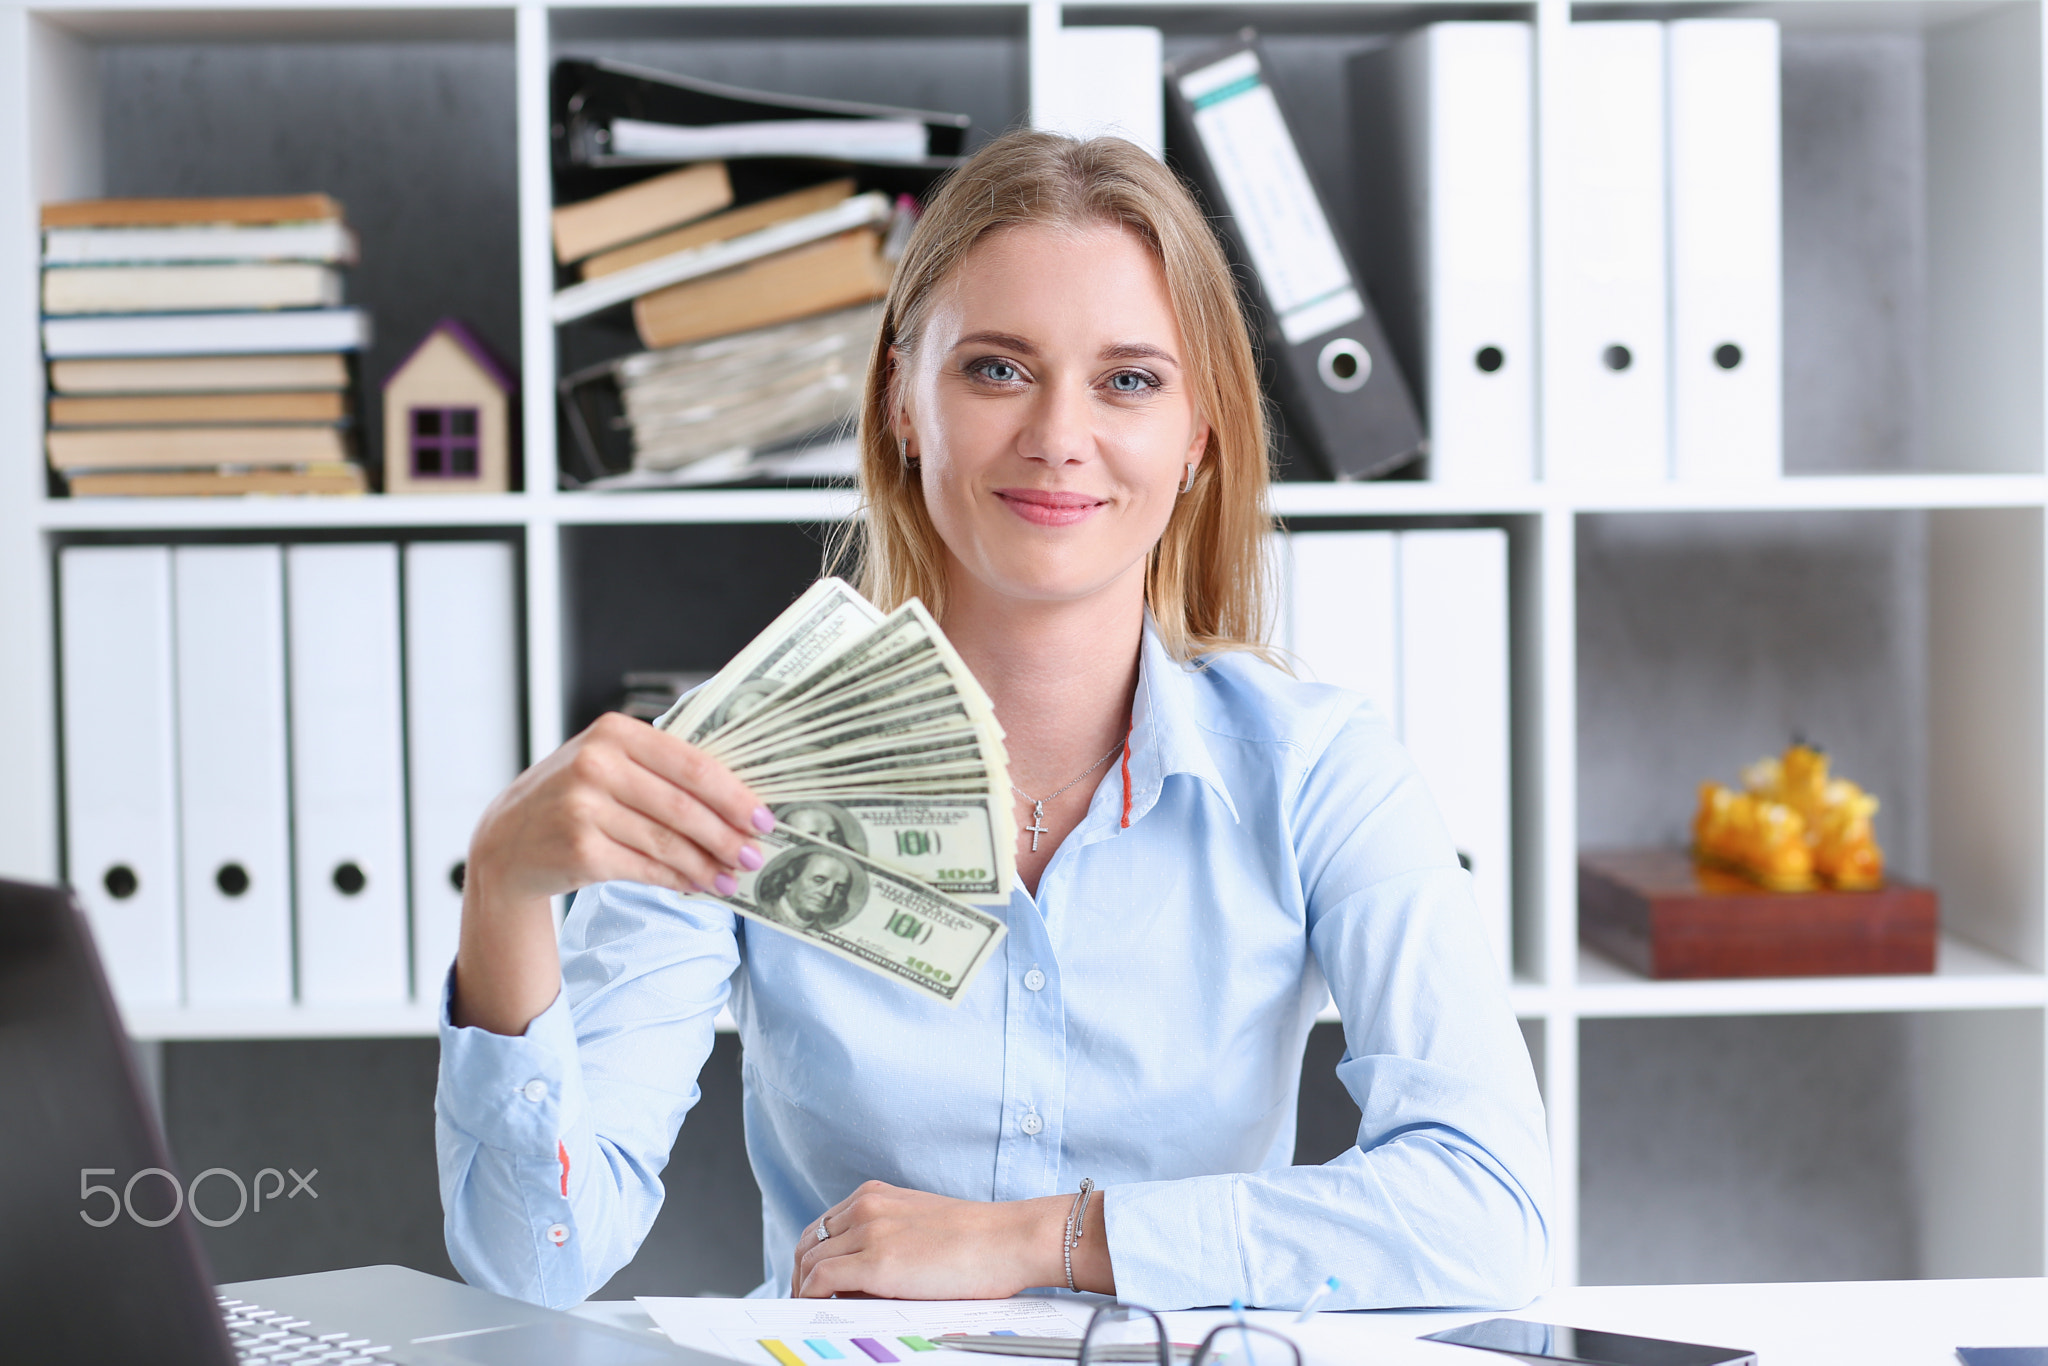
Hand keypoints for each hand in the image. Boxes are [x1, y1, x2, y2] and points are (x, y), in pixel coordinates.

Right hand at [452, 712, 771, 1034]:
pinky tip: (696, 885)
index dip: (733, 794)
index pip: (691, 764)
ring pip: (667, 841)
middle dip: (726, 835)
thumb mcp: (609, 763)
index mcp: (614, 732)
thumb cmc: (573, 797)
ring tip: (730, 879)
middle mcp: (596, 764)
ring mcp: (584, 808)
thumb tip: (737, 804)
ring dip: (706, 865)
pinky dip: (677, 879)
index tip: (763, 817)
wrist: (507, 840)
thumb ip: (664, 771)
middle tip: (753, 855)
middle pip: (684, 807)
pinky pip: (645, 867)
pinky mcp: (579, 850)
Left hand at [792, 1180, 1112, 1298]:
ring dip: (803, 1289)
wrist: (1008, 1238)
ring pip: (809, 1261)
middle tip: (804, 1301)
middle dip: (800, 1274)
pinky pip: (821, 1280)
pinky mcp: (876, 1262)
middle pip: (808, 1242)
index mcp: (876, 1195)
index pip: (823, 1226)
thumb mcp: (919, 1225)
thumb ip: (885, 1238)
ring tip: (812, 1312)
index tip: (810, 1280)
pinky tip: (820, 1309)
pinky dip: (810, 1297)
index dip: (810, 1257)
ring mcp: (870, 1232)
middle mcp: (867, 1207)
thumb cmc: (978, 1238)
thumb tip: (855, 1277)